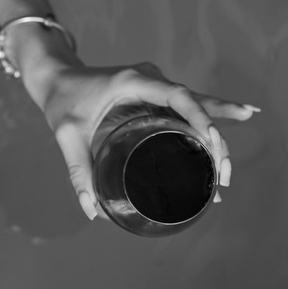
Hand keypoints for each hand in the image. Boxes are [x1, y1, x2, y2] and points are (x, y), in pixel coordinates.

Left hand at [40, 61, 259, 219]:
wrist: (55, 77)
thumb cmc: (60, 101)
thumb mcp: (67, 135)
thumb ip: (78, 170)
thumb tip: (91, 210)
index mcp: (132, 81)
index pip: (178, 95)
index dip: (200, 116)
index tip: (212, 142)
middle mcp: (149, 79)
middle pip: (195, 104)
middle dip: (215, 136)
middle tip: (224, 173)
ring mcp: (154, 86)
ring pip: (195, 108)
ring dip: (214, 135)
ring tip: (226, 171)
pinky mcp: (153, 96)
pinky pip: (185, 110)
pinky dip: (204, 125)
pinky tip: (233, 130)